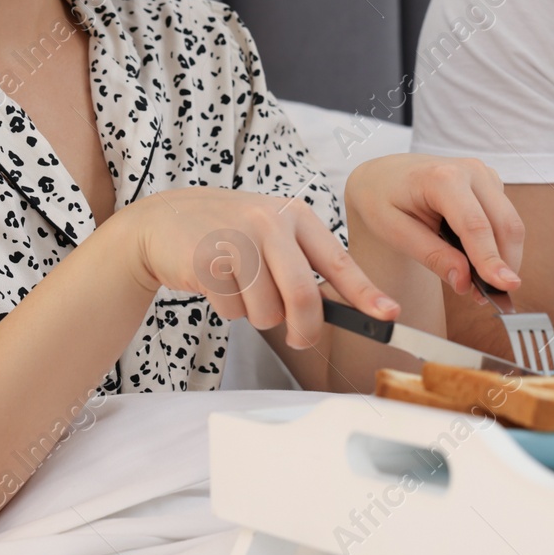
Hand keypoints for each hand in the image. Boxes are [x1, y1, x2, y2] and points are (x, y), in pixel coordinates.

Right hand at [113, 186, 396, 350]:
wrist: (164, 221)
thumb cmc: (229, 234)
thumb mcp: (272, 233)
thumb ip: (306, 264)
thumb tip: (349, 309)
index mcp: (296, 215)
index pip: (339, 262)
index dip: (366, 293)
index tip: (389, 314)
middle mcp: (271, 221)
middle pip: (304, 297)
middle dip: (305, 330)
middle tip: (299, 339)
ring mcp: (238, 239)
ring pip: (268, 311)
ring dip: (258, 316)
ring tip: (242, 289)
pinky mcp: (208, 260)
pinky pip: (234, 311)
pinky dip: (229, 311)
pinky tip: (216, 284)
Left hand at [343, 154, 525, 299]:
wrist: (384, 174)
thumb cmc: (383, 199)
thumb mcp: (395, 232)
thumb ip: (432, 256)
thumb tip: (464, 281)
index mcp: (442, 178)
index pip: (475, 225)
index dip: (491, 259)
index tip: (506, 287)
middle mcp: (470, 170)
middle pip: (505, 224)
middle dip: (504, 264)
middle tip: (489, 297)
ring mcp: (484, 174)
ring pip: (511, 224)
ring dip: (504, 258)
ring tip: (480, 285)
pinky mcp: (491, 183)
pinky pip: (505, 219)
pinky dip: (498, 245)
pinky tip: (477, 260)